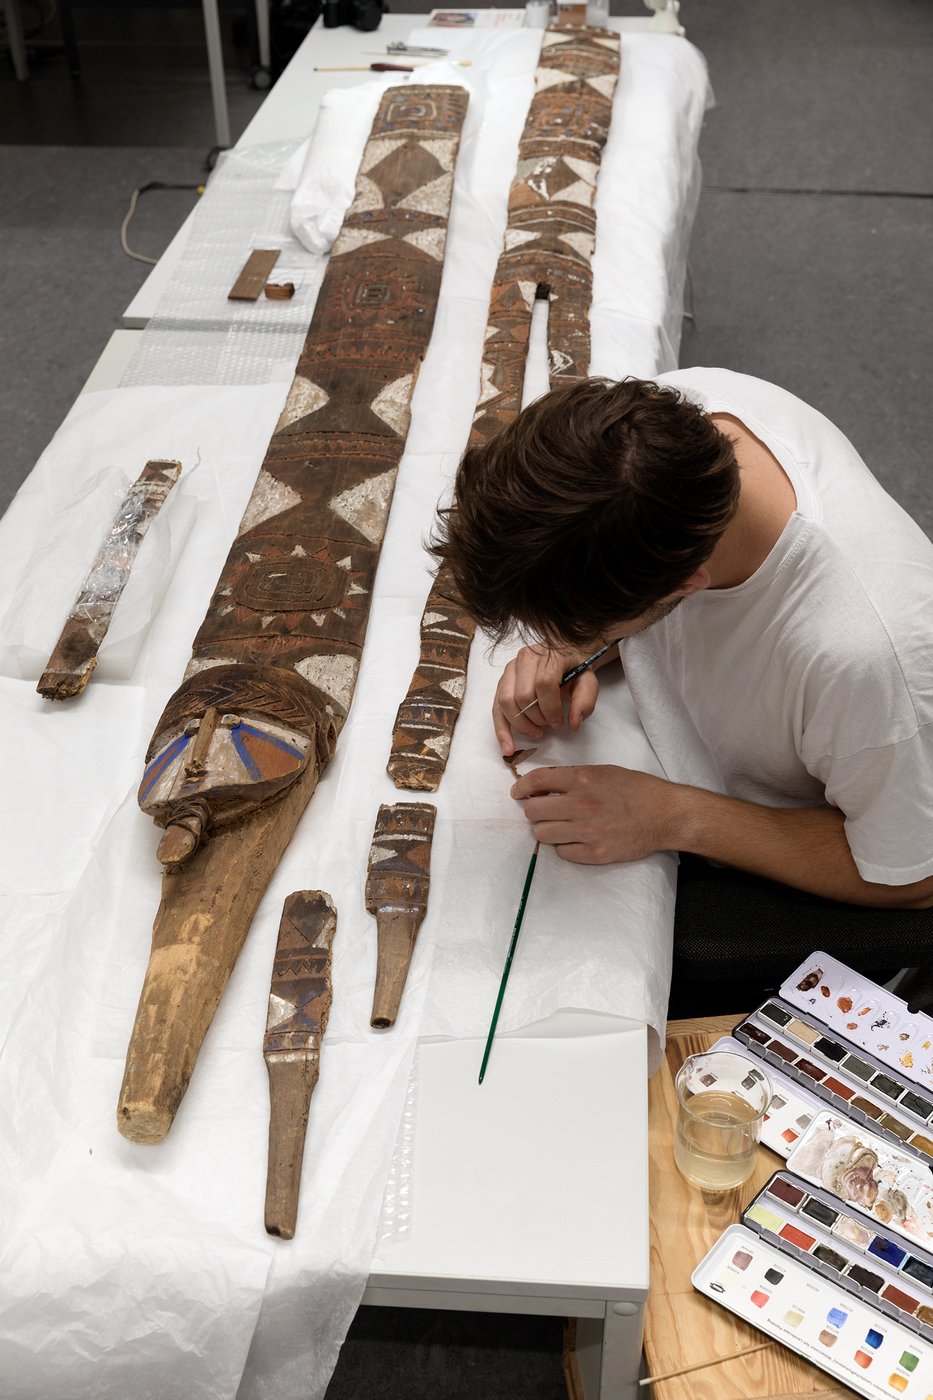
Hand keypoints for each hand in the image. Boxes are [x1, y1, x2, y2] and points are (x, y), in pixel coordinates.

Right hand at [493, 645, 599, 755]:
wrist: (564, 657)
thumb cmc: (575, 670)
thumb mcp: (588, 682)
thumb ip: (585, 701)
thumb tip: (573, 724)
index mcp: (548, 654)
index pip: (543, 683)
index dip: (550, 708)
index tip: (559, 722)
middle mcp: (524, 658)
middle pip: (522, 695)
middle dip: (537, 718)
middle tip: (549, 726)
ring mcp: (510, 670)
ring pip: (505, 702)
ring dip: (521, 725)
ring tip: (536, 733)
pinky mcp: (502, 683)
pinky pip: (496, 708)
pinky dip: (501, 731)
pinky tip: (507, 749)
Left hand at [510, 764, 682, 863]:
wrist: (665, 815)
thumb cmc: (636, 789)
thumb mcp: (603, 772)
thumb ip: (573, 777)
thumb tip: (543, 786)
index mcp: (582, 780)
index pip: (536, 781)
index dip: (521, 787)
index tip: (517, 793)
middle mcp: (581, 805)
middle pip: (533, 812)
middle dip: (533, 810)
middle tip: (542, 811)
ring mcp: (587, 832)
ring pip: (542, 834)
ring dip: (546, 829)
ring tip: (558, 826)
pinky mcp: (595, 854)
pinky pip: (562, 853)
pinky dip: (564, 846)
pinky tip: (575, 839)